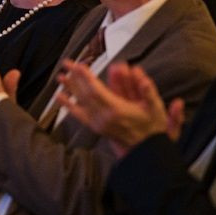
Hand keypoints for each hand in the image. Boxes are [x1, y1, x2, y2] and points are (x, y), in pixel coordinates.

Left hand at [55, 61, 182, 156]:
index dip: (86, 77)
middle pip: (84, 94)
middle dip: (75, 77)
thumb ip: (148, 91)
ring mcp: (98, 123)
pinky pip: (78, 115)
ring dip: (69, 88)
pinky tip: (60, 96)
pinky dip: (68, 105)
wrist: (147, 151)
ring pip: (80, 102)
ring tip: (60, 76)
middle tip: (67, 63)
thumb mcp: (156, 108)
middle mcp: (104, 117)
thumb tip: (141, 77)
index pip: (96, 90)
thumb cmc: (152, 128)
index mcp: (117, 110)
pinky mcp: (95, 127)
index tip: (79, 65)